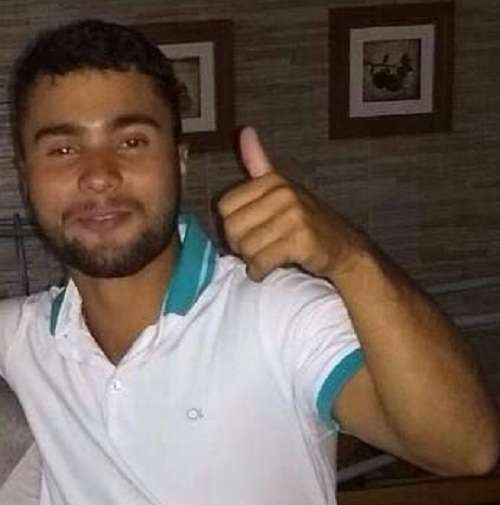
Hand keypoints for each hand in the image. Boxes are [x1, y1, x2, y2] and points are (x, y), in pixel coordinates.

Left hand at [218, 127, 365, 281]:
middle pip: (233, 228)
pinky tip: (267, 269)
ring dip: (252, 260)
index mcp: (272, 181)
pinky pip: (263, 261)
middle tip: (256, 248)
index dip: (231, 225)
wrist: (342, 247)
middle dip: (240, 245)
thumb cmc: (305, 220)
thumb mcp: (281, 189)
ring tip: (265, 257)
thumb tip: (245, 130)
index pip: (224, 206)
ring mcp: (294, 217)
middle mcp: (283, 194)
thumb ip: (259, 163)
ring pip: (247, 248)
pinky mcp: (301, 240)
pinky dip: (260, 271)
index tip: (248, 231)